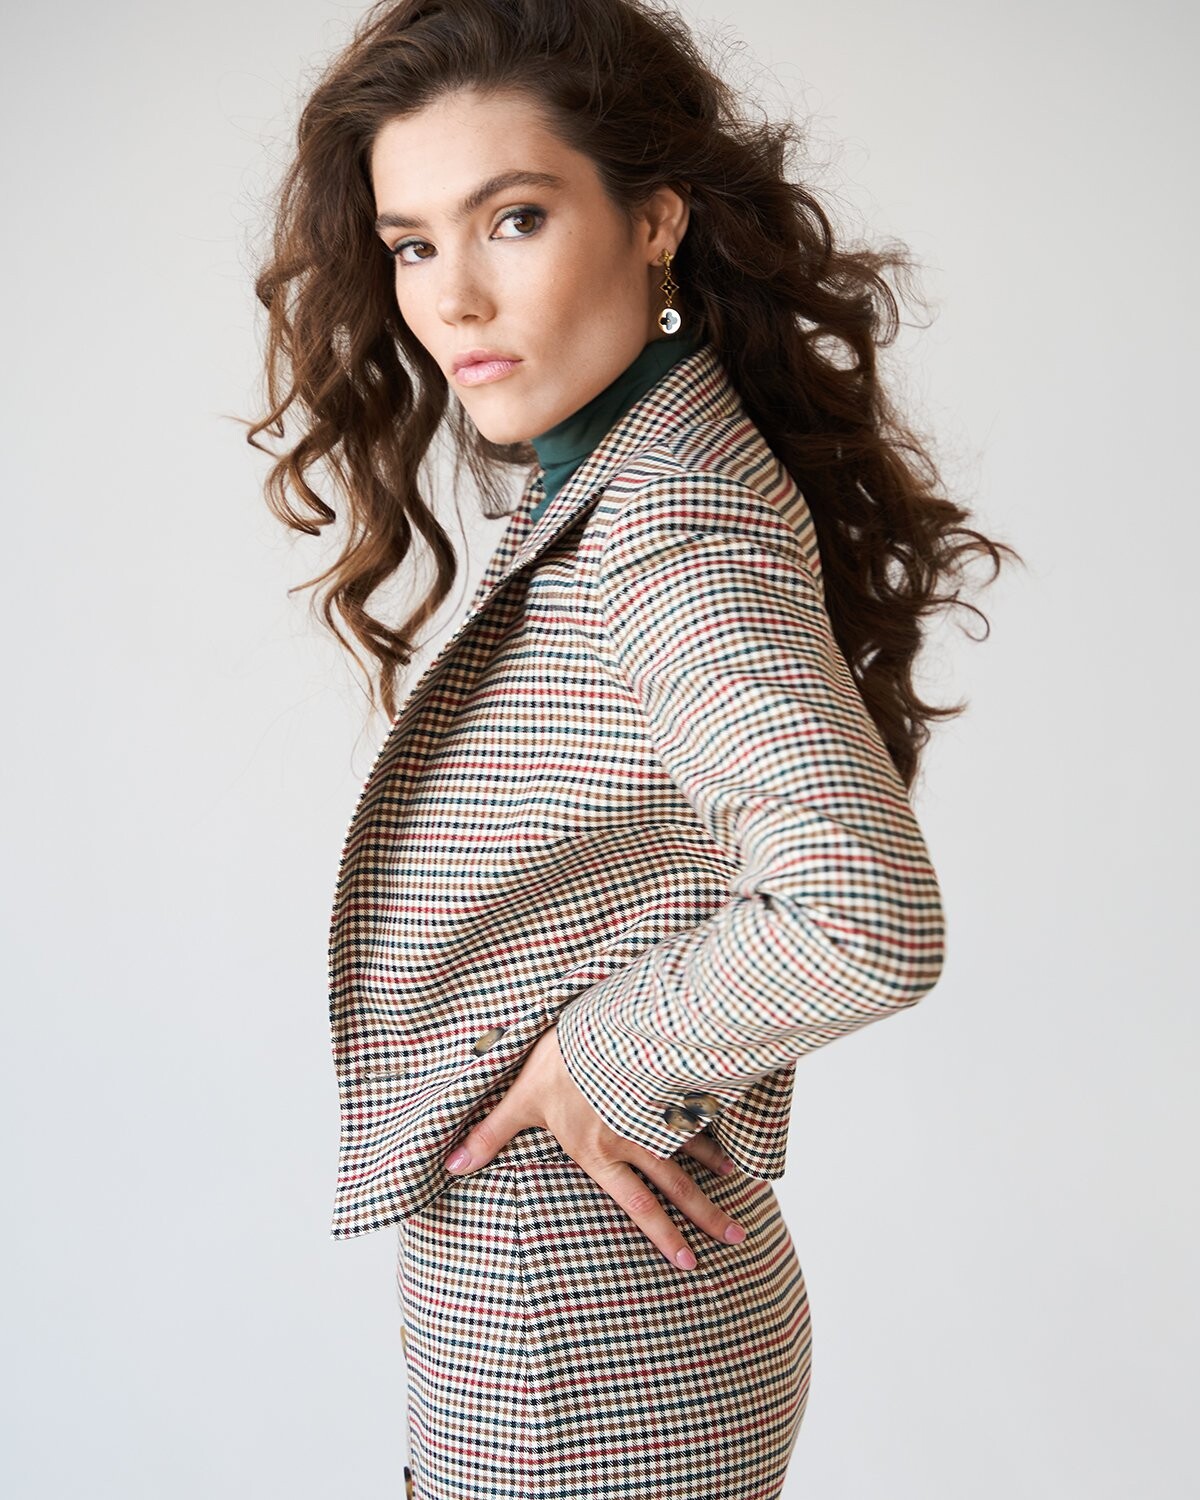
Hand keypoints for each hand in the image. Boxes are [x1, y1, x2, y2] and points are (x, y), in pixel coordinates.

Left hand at [441, 1022, 747, 1270]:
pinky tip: (735, 1123)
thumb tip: (450, 1165)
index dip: (662, 1237)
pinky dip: (719, 1117)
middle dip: (707, 1215)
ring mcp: (658, 1109)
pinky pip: (699, 1105)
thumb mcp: (518, 1098)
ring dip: (716, 1165)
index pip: (636, 1205)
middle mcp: (634, 1138)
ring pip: (693, 1145)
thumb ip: (490, 1133)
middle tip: (736, 1240)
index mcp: (599, 1150)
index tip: (688, 1263)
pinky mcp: (673, 1078)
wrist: (605, 1021)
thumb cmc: (560, 1060)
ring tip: (741, 1183)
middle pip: (676, 1187)